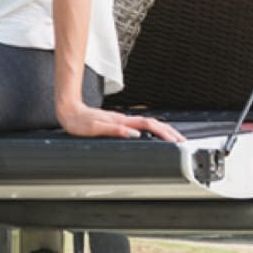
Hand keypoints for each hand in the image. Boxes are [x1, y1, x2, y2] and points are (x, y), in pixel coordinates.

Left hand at [57, 102, 185, 141]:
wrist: (68, 111)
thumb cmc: (78, 121)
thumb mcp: (94, 128)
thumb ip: (113, 130)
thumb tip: (133, 134)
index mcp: (121, 121)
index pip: (148, 125)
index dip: (164, 133)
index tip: (176, 141)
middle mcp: (123, 120)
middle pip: (153, 123)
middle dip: (170, 132)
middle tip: (183, 142)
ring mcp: (122, 120)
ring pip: (148, 124)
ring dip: (163, 131)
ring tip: (175, 139)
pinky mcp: (118, 122)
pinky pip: (141, 126)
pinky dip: (152, 130)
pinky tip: (154, 135)